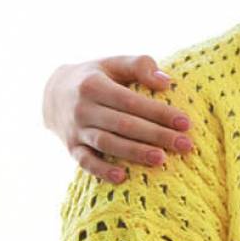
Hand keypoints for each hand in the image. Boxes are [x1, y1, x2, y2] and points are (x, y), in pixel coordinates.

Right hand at [43, 55, 194, 182]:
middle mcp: (82, 109)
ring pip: (107, 144)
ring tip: (161, 160)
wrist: (53, 94)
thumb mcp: (113, 63)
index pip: (132, 101)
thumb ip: (140, 65)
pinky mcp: (71, 148)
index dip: (159, 112)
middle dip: (157, 135)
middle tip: (185, 145)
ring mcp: (75, 130)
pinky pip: (85, 162)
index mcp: (94, 85)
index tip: (185, 123)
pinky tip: (122, 178)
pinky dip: (101, 171)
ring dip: (135, 153)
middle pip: (124, 125)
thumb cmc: (96, 77)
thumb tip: (166, 82)